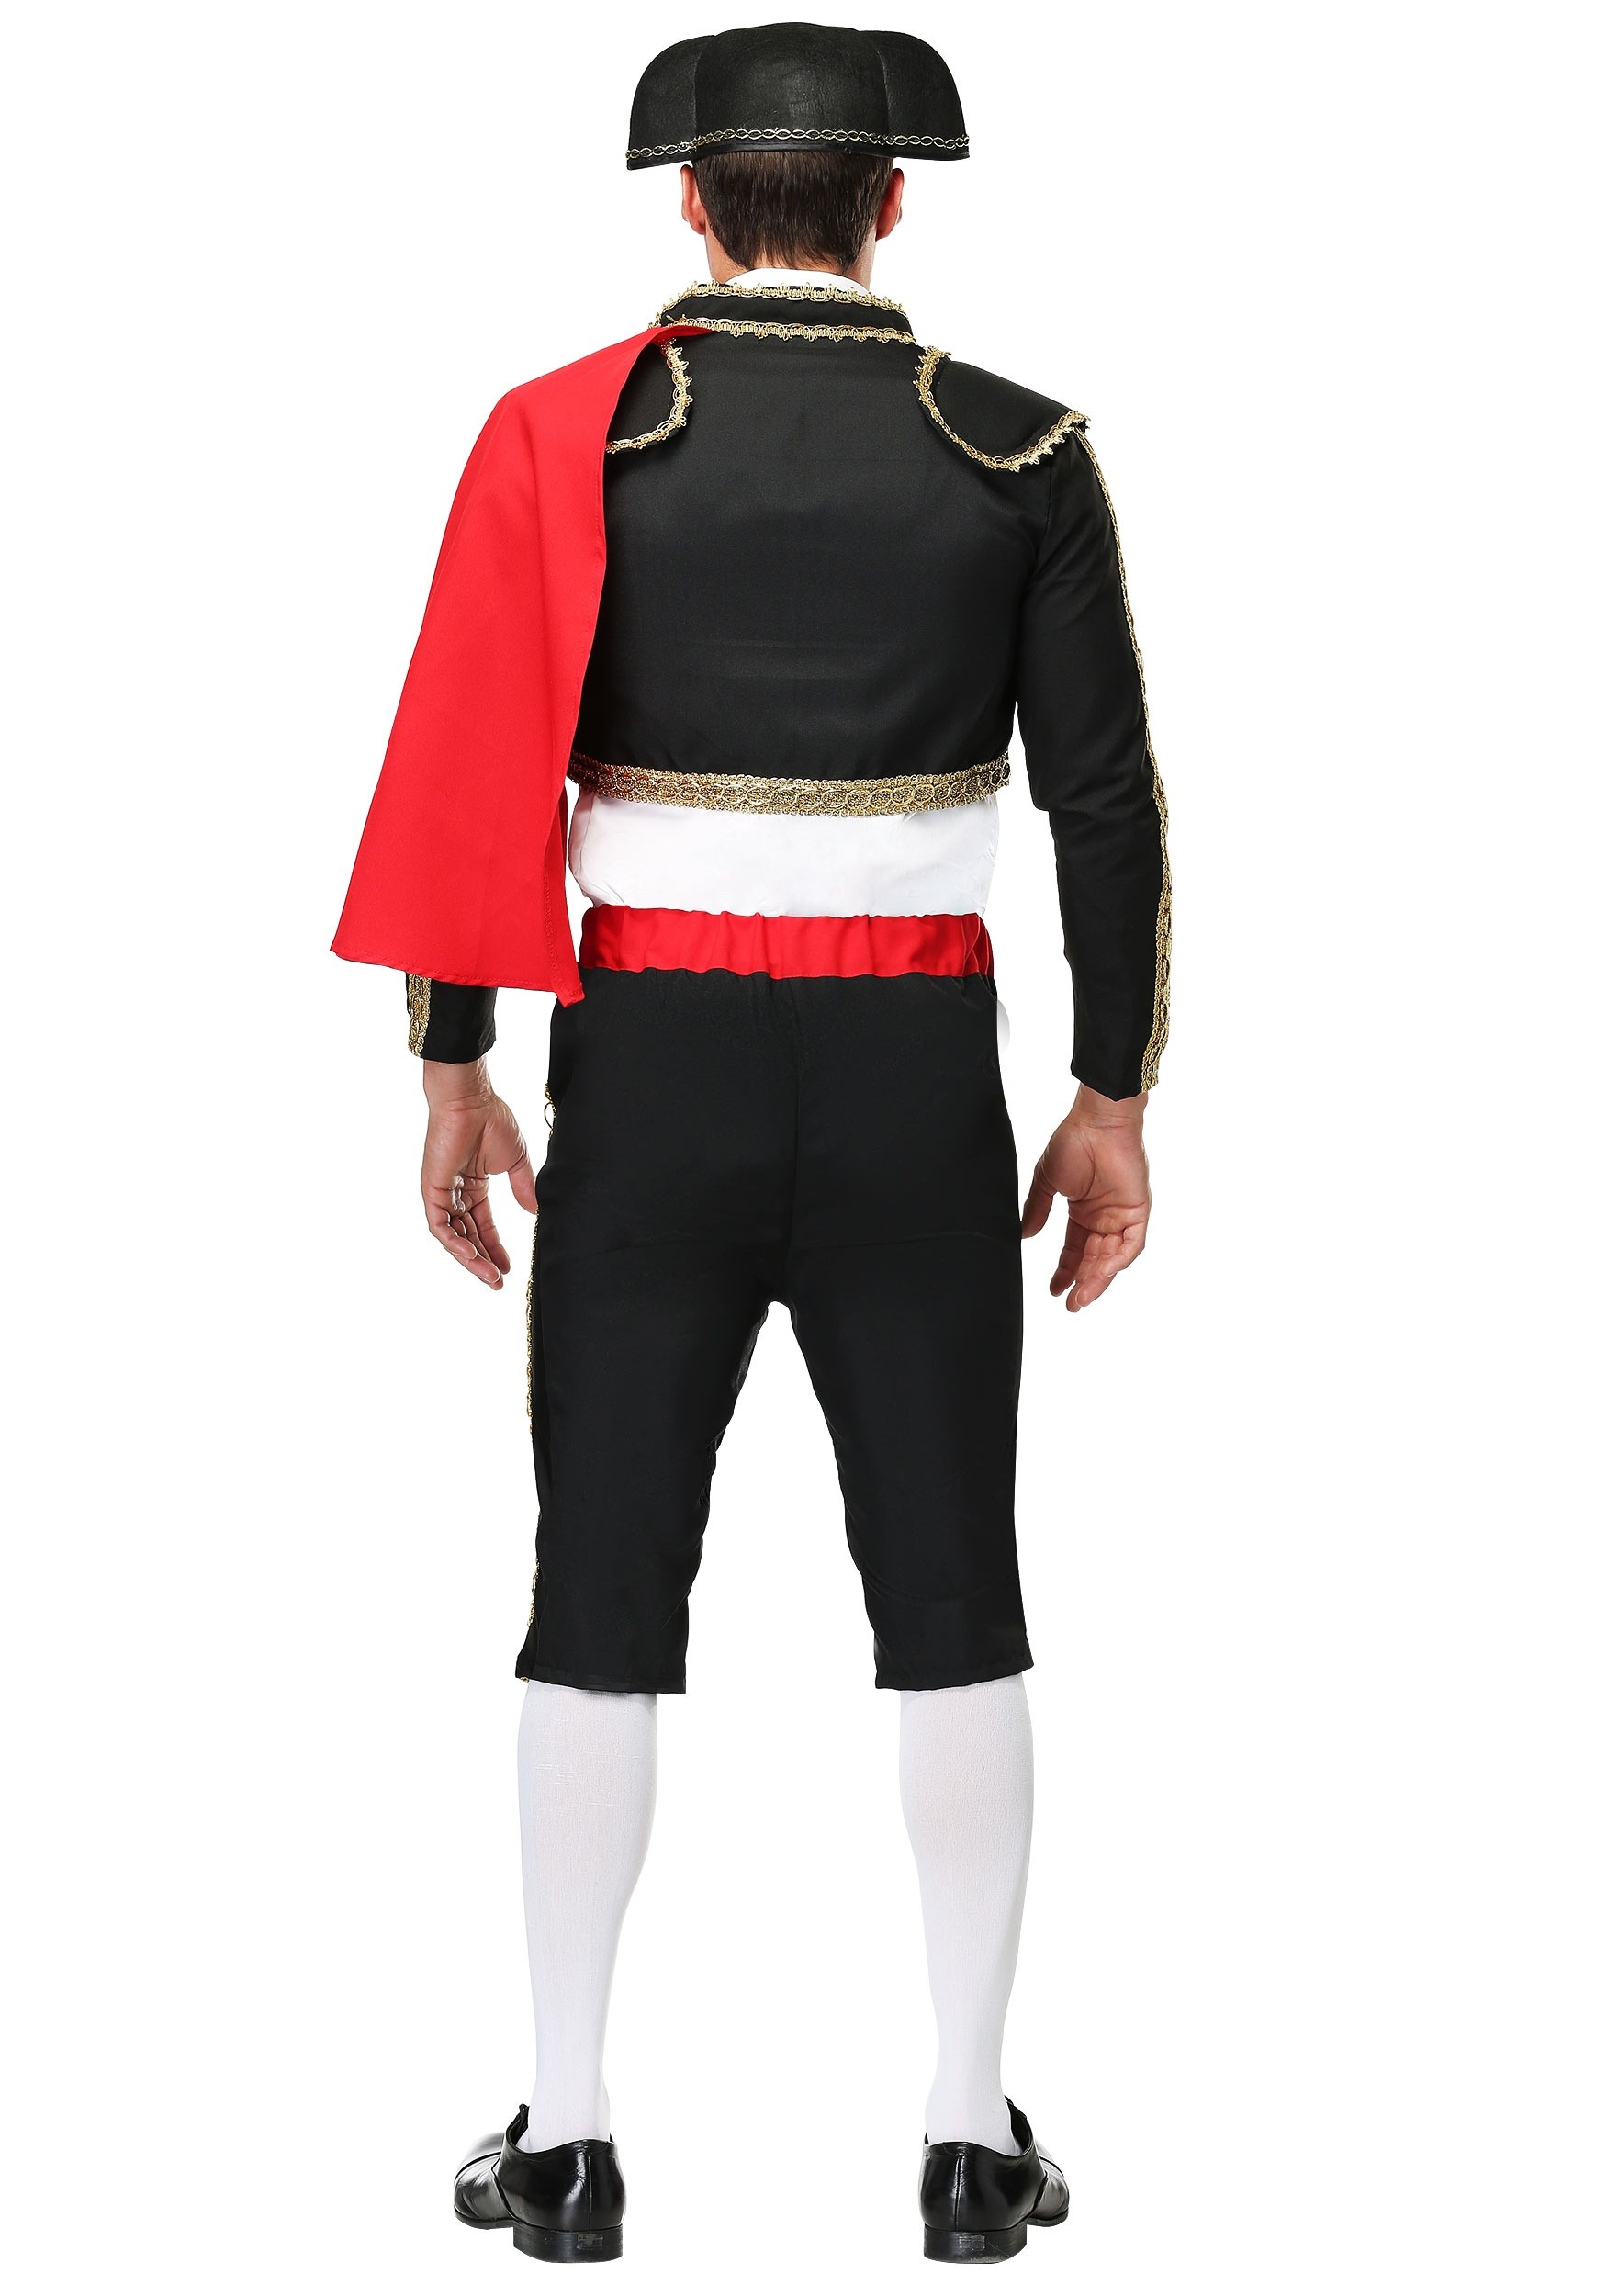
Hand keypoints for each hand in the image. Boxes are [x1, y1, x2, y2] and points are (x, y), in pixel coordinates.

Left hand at [420, 1059, 538, 1289]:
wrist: (472, 1100)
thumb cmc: (491, 1120)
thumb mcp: (515, 1160)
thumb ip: (523, 1187)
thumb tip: (535, 1212)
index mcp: (474, 1186)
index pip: (484, 1225)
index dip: (495, 1247)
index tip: (509, 1268)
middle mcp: (456, 1193)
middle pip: (469, 1236)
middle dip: (483, 1261)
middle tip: (498, 1282)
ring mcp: (443, 1193)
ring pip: (453, 1237)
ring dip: (470, 1259)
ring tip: (489, 1277)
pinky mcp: (433, 1190)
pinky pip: (440, 1225)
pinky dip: (454, 1243)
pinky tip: (470, 1256)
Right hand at [1021, 1086, 1150, 1312]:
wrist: (1096, 1122)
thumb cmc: (1073, 1142)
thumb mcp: (1046, 1181)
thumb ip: (1037, 1210)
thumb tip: (1025, 1236)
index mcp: (1083, 1213)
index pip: (1075, 1251)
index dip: (1064, 1272)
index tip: (1053, 1290)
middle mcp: (1103, 1218)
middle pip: (1094, 1260)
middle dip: (1083, 1284)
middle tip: (1071, 1304)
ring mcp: (1121, 1216)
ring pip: (1113, 1257)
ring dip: (1099, 1279)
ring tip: (1082, 1297)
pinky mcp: (1137, 1211)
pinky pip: (1132, 1244)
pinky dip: (1119, 1260)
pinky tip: (1102, 1273)